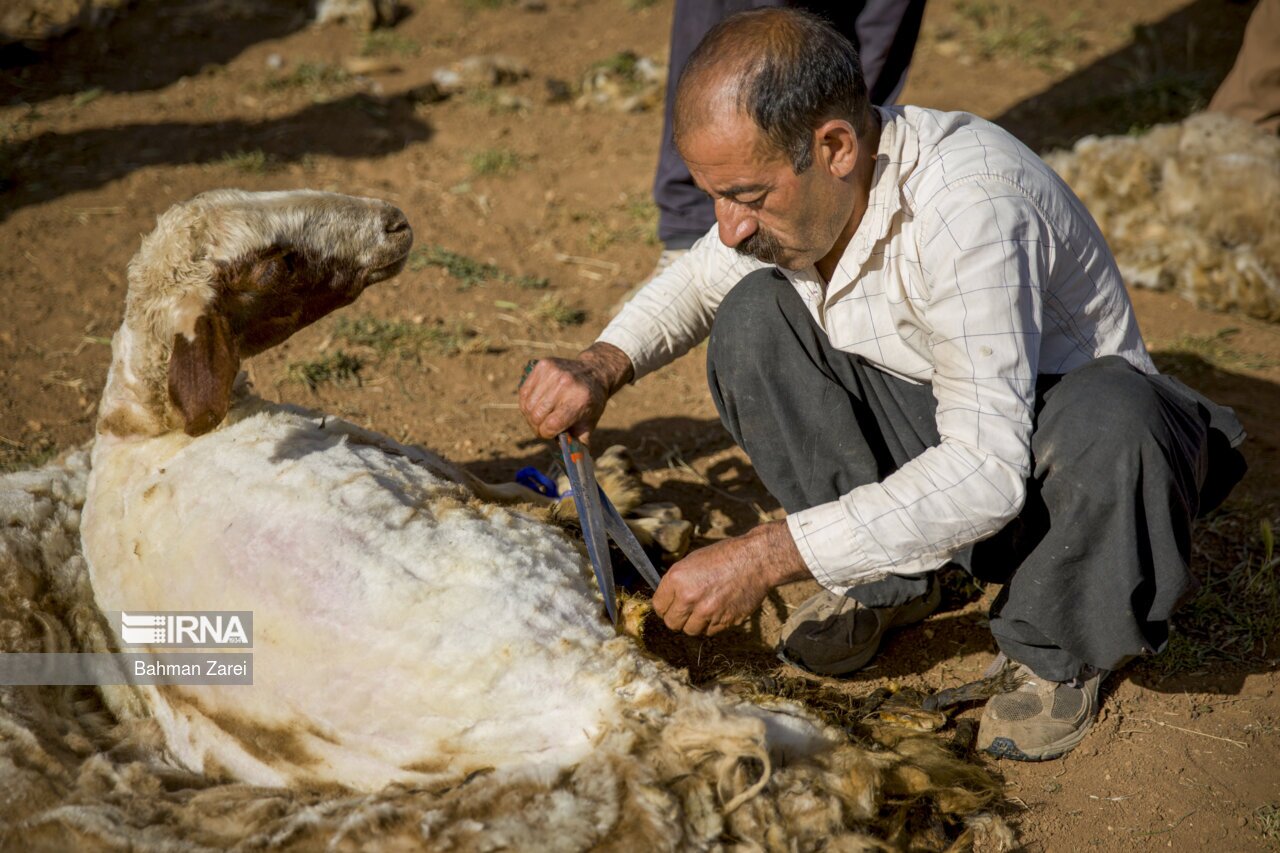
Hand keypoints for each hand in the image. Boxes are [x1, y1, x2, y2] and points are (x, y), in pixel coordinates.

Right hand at [518, 342, 632, 442]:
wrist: (594, 372)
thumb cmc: (591, 402)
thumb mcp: (590, 423)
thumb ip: (579, 442)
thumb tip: (573, 462)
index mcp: (578, 401)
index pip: (550, 426)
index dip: (547, 434)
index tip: (551, 434)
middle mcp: (565, 385)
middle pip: (536, 416)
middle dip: (537, 427)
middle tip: (544, 427)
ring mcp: (552, 373)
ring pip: (527, 405)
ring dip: (530, 416)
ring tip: (540, 416)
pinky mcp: (542, 365)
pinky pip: (524, 391)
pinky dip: (526, 402)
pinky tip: (536, 404)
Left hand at [652, 520, 810, 635]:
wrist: (756, 560)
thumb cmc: (725, 555)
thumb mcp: (693, 560)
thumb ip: (677, 581)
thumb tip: (668, 598)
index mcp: (678, 579)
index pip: (658, 606)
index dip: (664, 606)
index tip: (669, 606)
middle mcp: (690, 597)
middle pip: (672, 623)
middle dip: (677, 618)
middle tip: (685, 611)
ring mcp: (708, 612)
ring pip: (691, 631)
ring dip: (694, 623)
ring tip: (703, 610)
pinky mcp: (725, 621)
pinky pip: (710, 631)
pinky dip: (712, 625)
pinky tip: (718, 610)